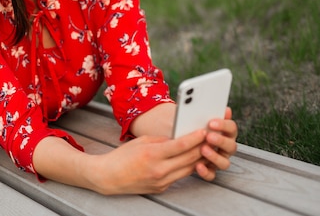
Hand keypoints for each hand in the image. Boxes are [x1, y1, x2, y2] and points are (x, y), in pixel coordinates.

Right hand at [89, 129, 206, 194]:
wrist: (109, 177)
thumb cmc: (123, 156)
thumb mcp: (141, 141)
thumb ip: (162, 140)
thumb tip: (179, 138)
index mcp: (152, 154)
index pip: (180, 145)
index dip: (195, 138)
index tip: (204, 131)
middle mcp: (159, 170)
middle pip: (189, 158)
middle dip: (201, 147)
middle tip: (210, 138)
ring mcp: (162, 181)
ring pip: (188, 169)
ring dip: (199, 159)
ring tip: (205, 148)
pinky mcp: (162, 188)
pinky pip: (180, 176)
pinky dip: (187, 167)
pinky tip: (192, 159)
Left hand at [195, 107, 237, 180]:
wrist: (176, 135)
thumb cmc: (190, 124)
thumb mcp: (195, 116)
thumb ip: (206, 112)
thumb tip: (216, 106)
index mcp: (225, 132)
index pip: (232, 128)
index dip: (224, 125)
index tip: (211, 122)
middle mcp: (225, 146)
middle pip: (231, 146)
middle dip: (220, 141)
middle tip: (208, 136)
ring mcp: (218, 159)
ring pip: (224, 162)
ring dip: (215, 157)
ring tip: (203, 150)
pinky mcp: (209, 169)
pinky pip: (211, 174)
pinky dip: (206, 171)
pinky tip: (198, 166)